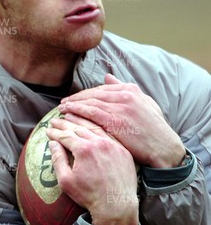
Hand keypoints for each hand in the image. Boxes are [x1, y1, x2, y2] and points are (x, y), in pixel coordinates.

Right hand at [46, 117, 138, 224]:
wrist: (117, 205)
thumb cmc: (89, 196)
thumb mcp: (66, 181)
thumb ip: (58, 160)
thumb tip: (53, 144)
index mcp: (84, 150)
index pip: (65, 135)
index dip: (55, 132)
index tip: (48, 130)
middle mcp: (99, 143)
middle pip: (78, 128)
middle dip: (65, 123)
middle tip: (55, 120)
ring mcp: (113, 146)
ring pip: (94, 128)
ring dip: (81, 121)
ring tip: (71, 117)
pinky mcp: (123, 151)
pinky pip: (108, 135)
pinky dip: (97, 129)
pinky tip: (91, 126)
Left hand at [58, 74, 185, 167]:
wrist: (163, 147)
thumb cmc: (154, 129)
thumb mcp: (145, 104)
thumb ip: (126, 89)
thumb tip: (108, 77)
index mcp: (131, 90)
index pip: (102, 88)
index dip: (86, 93)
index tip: (75, 98)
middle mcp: (125, 94)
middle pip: (93, 94)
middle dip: (76, 98)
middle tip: (63, 103)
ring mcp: (120, 106)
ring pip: (90, 102)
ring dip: (73, 104)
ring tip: (62, 109)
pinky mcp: (115, 120)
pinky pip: (91, 113)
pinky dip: (77, 112)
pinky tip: (68, 114)